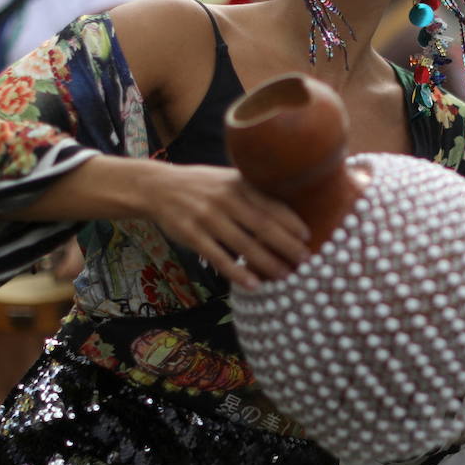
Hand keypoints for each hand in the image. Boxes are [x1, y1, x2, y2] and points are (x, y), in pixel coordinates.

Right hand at [139, 163, 310, 289]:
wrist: (157, 187)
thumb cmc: (201, 186)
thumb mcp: (227, 179)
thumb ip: (252, 191)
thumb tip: (288, 213)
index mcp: (237, 184)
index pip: (270, 203)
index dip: (291, 221)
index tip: (308, 236)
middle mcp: (224, 198)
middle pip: (262, 225)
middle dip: (287, 245)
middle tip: (306, 260)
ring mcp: (207, 217)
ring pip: (243, 244)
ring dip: (267, 262)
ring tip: (285, 275)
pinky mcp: (191, 235)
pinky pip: (218, 257)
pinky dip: (237, 272)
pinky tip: (253, 284)